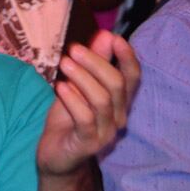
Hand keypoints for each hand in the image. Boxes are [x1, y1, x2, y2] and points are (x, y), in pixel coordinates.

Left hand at [36, 31, 139, 175]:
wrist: (57, 155)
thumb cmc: (69, 117)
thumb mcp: (78, 85)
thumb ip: (94, 63)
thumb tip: (106, 35)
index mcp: (119, 100)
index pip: (132, 77)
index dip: (127, 57)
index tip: (114, 37)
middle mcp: (118, 116)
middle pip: (116, 84)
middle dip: (96, 63)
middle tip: (74, 48)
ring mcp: (106, 132)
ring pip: (102, 100)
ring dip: (82, 77)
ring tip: (64, 63)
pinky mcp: (88, 144)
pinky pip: (85, 119)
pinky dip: (73, 100)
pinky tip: (60, 86)